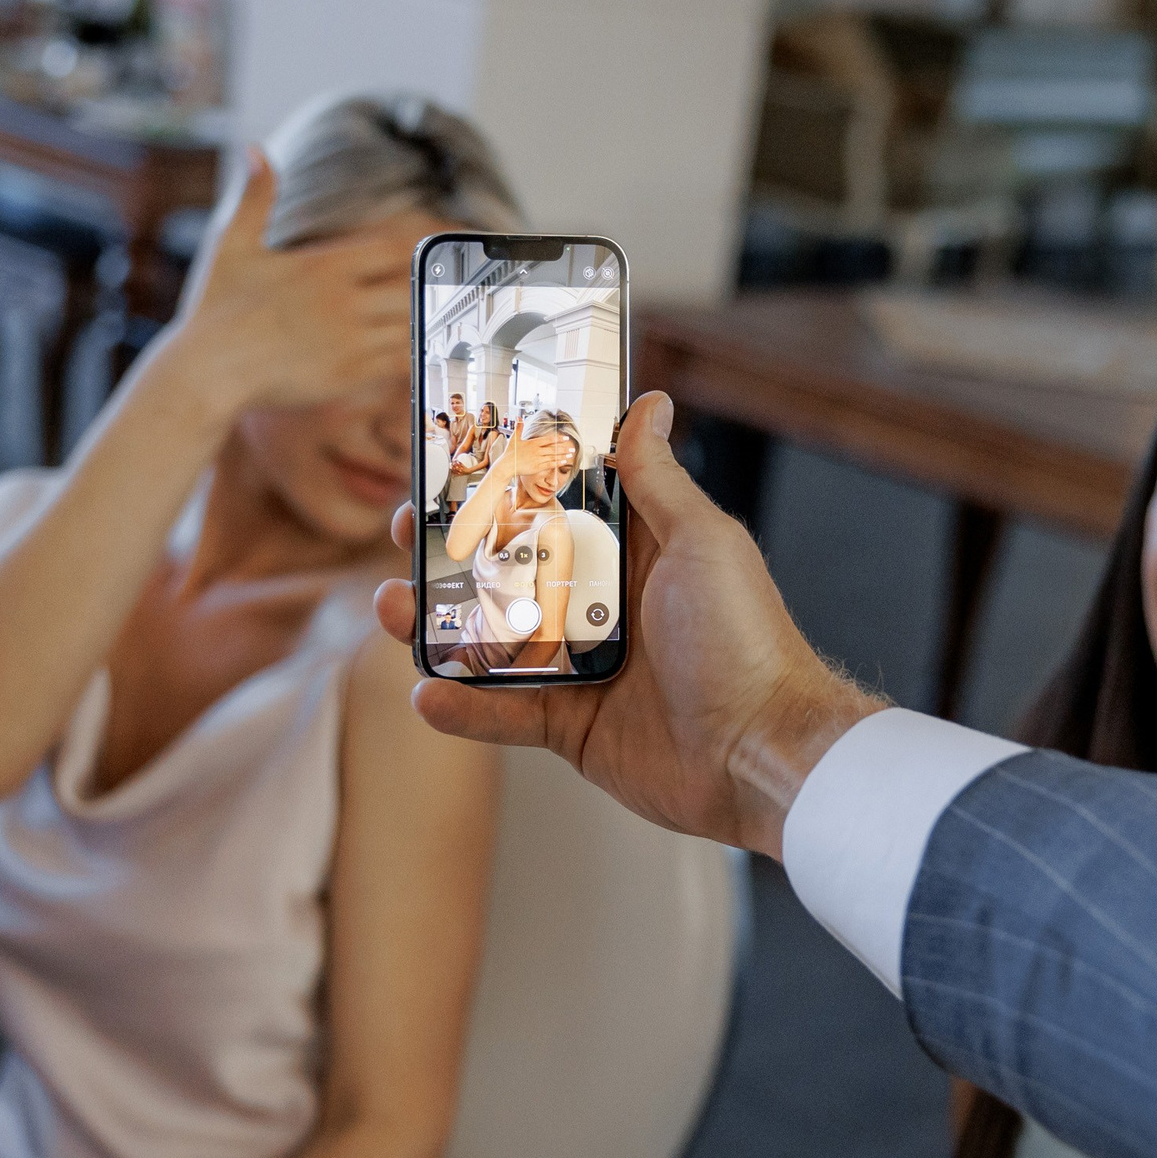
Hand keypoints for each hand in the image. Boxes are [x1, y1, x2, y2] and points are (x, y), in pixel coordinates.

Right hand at [160, 148, 419, 413]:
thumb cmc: (216, 307)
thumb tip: (255, 149)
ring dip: (425, 320)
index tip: (435, 248)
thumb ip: (254, 197)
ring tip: (444, 316)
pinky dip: (414, 354)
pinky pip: (398, 363)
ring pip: (411, 326)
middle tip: (456, 285)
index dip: (417, 248)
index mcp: (324, 266)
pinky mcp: (348, 377)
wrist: (206, 371)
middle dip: (429, 286)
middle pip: (411, 288)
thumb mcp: (231, 244)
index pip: (393, 250)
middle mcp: (343, 302)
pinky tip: (421, 348)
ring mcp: (349, 342)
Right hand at [375, 392, 881, 858]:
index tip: (452, 459)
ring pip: (492, 639)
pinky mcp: (572, 726)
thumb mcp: (700, 542)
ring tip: (394, 608)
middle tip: (406, 531)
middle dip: (451, 550)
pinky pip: (504, 713)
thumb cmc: (746, 642)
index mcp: (632, 551)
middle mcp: (602, 604)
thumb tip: (650, 404)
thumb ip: (657, 480)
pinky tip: (425, 695)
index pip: (553, 505)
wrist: (762, 753)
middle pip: (509, 568)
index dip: (503, 484)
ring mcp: (583, 667)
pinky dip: (463, 708)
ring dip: (437, 625)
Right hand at [506, 425, 573, 486]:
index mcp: (533, 443)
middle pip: (553, 448)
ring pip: (553, 457)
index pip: (548, 440)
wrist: (507, 465)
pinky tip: (564, 462)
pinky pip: (550, 464)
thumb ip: (518, 427)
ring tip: (570, 454)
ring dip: (563, 455)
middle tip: (572, 448)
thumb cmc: (510, 452)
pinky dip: (557, 463)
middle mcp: (537, 450)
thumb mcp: (514, 438)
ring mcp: (538, 459)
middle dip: (564, 448)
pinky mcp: (537, 467)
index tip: (566, 438)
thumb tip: (518, 417)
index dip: (558, 439)